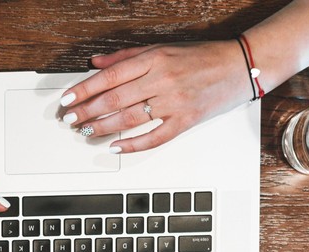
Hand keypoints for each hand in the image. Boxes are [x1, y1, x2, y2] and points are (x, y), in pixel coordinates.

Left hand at [61, 42, 254, 153]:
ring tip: (85, 132)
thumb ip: (126, 56)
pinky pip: (155, 137)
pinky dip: (132, 145)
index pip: (109, 77)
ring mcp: (174, 102)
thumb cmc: (202, 56)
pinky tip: (115, 148)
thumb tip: (95, 63)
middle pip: (115, 99)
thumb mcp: (162, 48)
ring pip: (130, 119)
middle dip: (87, 112)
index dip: (84, 90)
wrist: (241, 65)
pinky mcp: (186, 121)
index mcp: (154, 59)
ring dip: (103, 128)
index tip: (67, 100)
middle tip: (70, 120)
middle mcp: (162, 80)